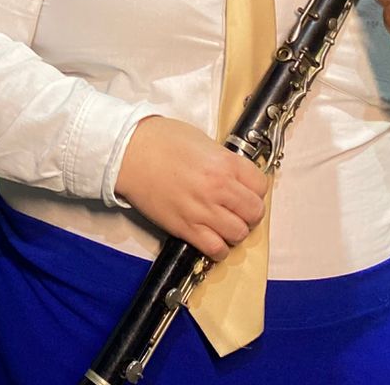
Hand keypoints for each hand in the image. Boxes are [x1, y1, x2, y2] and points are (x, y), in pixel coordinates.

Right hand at [115, 117, 266, 261]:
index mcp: (225, 163)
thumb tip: (234, 175)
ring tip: (224, 223)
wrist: (127, 152)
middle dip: (249, 212)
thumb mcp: (201, 140)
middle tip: (237, 208)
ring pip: (239, 234)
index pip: (261, 185)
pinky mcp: (185, 228)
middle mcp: (219, 188)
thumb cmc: (160, 140)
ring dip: (235, 230)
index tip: (246, 189)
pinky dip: (219, 247)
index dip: (255, 189)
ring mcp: (202, 210)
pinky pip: (216, 249)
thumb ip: (223, 160)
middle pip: (255, 212)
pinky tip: (212, 238)